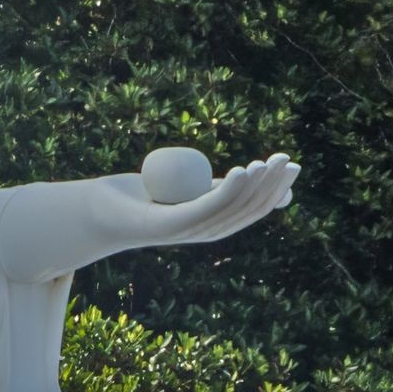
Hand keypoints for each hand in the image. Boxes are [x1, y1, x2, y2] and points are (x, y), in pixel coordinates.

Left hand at [72, 143, 293, 251]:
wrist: (99, 209)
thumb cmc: (144, 194)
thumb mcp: (189, 185)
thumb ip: (218, 185)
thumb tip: (253, 174)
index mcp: (213, 223)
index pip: (254, 209)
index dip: (277, 189)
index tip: (293, 167)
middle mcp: (206, 231)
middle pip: (249, 209)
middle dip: (273, 184)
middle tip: (289, 159)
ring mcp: (189, 230)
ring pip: (232, 207)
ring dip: (255, 184)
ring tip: (268, 162)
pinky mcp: (172, 225)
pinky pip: (206, 205)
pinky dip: (228, 189)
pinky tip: (242, 171)